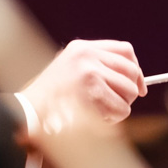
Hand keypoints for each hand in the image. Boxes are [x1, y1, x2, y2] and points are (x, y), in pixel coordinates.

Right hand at [19, 40, 144, 126]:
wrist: (29, 111)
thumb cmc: (49, 98)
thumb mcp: (69, 70)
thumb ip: (96, 67)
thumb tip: (134, 80)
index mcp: (82, 48)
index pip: (125, 50)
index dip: (136, 69)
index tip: (139, 85)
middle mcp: (87, 55)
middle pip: (131, 71)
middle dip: (130, 91)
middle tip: (120, 103)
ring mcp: (90, 71)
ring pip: (129, 91)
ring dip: (121, 107)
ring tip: (102, 113)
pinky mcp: (92, 91)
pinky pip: (121, 108)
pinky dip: (115, 118)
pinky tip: (99, 119)